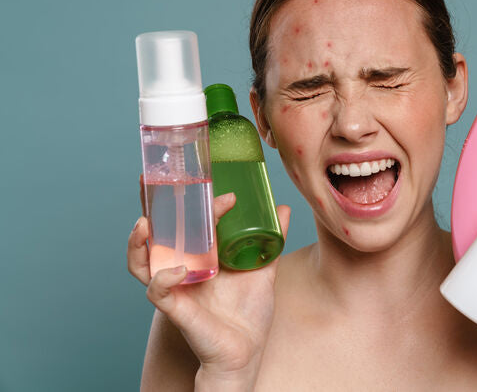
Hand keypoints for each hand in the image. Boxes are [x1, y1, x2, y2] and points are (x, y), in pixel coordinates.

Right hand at [127, 192, 290, 383]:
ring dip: (138, 242)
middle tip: (146, 180)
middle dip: (147, 206)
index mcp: (200, 254)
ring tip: (144, 223)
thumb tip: (282, 207)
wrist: (247, 351)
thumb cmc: (248, 314)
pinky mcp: (176, 308)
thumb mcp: (263, 268)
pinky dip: (163, 279)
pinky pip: (157, 291)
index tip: (227, 195)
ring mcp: (176, 286)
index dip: (196, 201)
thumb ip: (272, 240)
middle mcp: (182, 266)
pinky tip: (178, 270)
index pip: (186, 220)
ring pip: (141, 262)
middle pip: (155, 233)